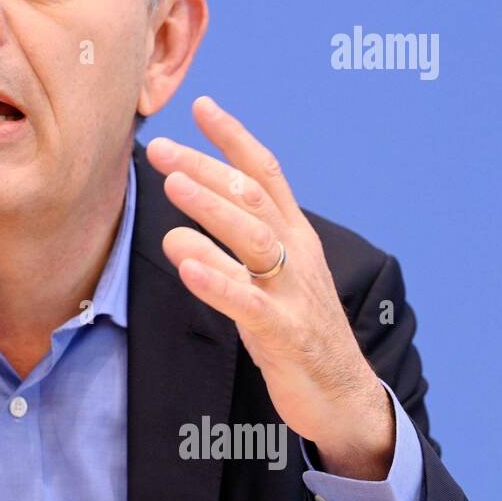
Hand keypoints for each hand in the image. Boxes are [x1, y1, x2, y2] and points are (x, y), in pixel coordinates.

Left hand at [146, 96, 392, 479]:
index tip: (200, 105)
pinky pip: (250, 304)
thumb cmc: (294, 328)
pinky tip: (186, 265)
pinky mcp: (286, 334)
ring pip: (254, 240)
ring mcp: (294, 293)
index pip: (266, 173)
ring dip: (212, 210)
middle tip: (159, 148)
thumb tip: (186, 208)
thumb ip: (237, 240)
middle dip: (205, 168)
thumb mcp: (269, 275)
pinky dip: (218, 282)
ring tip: (172, 187)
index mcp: (294, 235)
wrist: (342, 395)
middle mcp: (297, 255)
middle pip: (252, 199)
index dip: (233, 138)